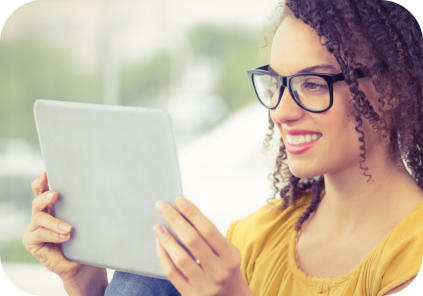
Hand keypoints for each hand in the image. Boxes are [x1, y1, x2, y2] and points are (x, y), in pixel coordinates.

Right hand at [22, 172, 106, 294]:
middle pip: (38, 200)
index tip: (47, 172)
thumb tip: (107, 188)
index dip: (42, 180)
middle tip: (55, 195)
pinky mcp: (32, 241)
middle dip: (45, 196)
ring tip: (69, 228)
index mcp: (53, 204)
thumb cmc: (86, 238)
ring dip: (54, 222)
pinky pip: (39, 234)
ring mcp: (35, 226)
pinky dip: (53, 235)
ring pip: (38, 217)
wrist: (82, 263)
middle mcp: (42, 213)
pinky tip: (65, 236)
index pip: (43, 188)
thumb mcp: (87, 219)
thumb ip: (88, 205)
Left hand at [153, 197, 252, 295]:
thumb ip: (210, 237)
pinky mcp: (190, 294)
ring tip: (157, 226)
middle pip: (192, 241)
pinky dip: (163, 256)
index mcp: (230, 257)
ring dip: (166, 239)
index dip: (193, 213)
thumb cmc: (226, 269)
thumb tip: (183, 214)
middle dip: (175, 220)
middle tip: (162, 206)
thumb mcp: (228, 252)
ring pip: (180, 258)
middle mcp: (218, 271)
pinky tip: (159, 244)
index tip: (179, 200)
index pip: (208, 230)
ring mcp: (204, 285)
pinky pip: (172, 273)